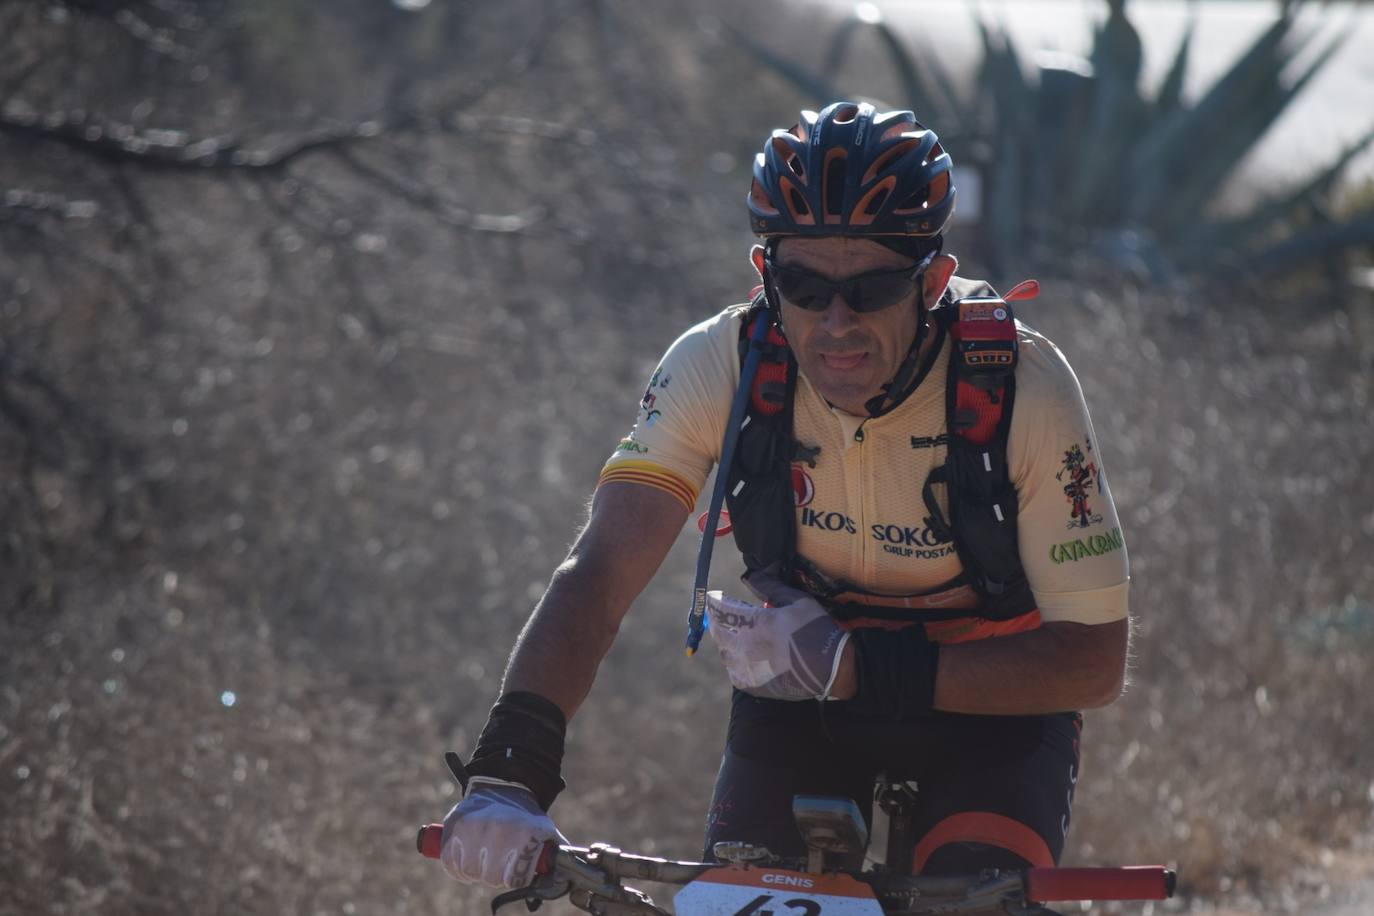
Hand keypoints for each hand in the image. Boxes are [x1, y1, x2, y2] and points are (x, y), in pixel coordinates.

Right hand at [440, 780, 565, 888]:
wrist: (503, 783)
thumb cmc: (524, 813)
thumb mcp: (543, 829)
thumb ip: (549, 852)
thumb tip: (559, 874)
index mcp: (523, 833)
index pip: (514, 879)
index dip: (515, 877)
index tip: (515, 870)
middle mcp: (498, 831)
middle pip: (490, 878)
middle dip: (494, 874)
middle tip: (497, 863)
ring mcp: (473, 828)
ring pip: (469, 871)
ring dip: (474, 870)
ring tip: (481, 858)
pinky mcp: (454, 826)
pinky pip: (450, 861)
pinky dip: (456, 864)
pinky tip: (465, 857)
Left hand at [705, 569, 850, 700]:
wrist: (832, 667)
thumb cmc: (816, 629)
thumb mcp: (798, 601)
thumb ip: (771, 587)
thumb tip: (751, 576)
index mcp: (757, 622)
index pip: (721, 610)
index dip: (715, 602)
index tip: (716, 598)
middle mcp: (748, 646)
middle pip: (718, 632)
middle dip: (718, 622)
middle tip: (724, 618)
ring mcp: (750, 668)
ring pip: (725, 654)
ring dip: (727, 644)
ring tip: (736, 639)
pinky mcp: (755, 686)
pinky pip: (735, 674)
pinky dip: (736, 665)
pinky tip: (745, 660)